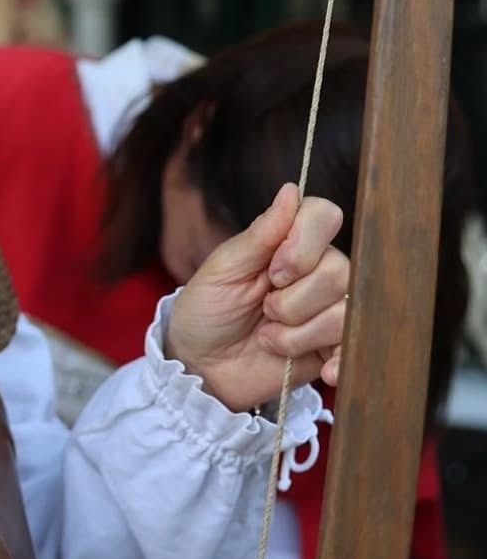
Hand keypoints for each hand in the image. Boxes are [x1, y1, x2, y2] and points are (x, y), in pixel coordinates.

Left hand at [165, 183, 347, 412]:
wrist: (201, 367)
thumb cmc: (206, 310)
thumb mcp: (223, 269)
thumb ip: (261, 234)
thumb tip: (291, 191)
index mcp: (286, 243)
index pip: (324, 216)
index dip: (304, 244)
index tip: (274, 271)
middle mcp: (315, 271)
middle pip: (339, 269)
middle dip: (292, 299)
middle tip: (263, 310)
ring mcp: (327, 310)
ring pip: (344, 312)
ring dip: (298, 333)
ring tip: (268, 338)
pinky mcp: (334, 348)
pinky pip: (356, 348)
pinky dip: (339, 360)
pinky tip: (321, 368)